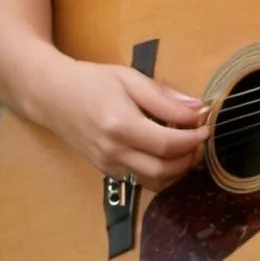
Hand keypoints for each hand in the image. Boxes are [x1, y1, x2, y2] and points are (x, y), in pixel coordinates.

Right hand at [35, 59, 210, 190]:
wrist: (52, 96)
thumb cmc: (93, 81)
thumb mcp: (131, 79)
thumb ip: (165, 97)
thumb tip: (198, 109)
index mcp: (121, 126)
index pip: (167, 144)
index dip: (193, 139)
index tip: (207, 125)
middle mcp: (113, 152)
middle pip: (163, 170)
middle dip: (189, 158)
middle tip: (202, 139)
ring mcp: (108, 166)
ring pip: (153, 181)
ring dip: (178, 170)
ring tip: (190, 147)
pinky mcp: (107, 171)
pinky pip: (141, 178)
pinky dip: (162, 171)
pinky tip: (169, 152)